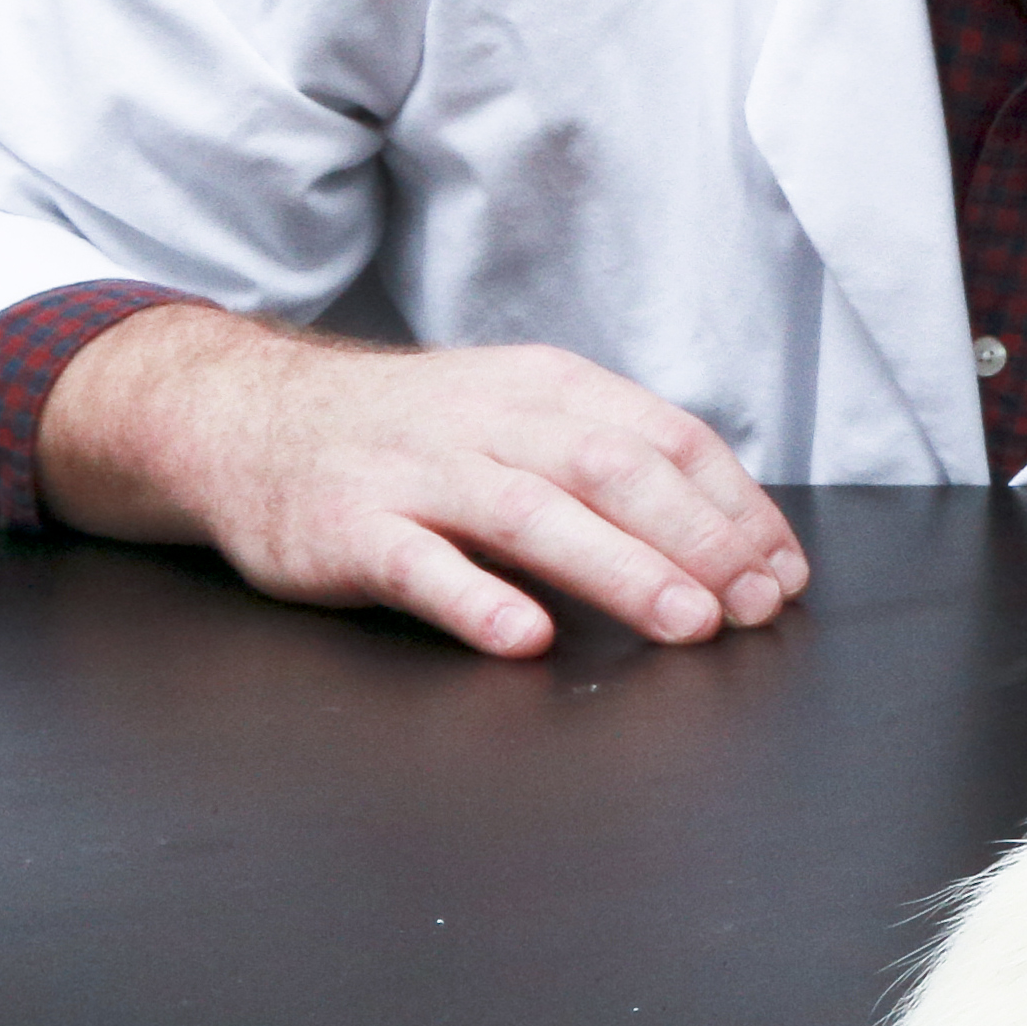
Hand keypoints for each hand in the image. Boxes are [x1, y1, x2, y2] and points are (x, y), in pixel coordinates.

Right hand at [37, 306, 807, 659]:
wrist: (244, 417)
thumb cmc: (406, 433)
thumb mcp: (512, 414)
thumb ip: (604, 458)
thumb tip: (724, 534)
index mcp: (546, 389)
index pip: (667, 437)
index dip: (735, 506)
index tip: (782, 571)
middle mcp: (488, 420)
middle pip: (614, 470)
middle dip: (698, 539)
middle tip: (752, 605)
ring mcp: (415, 472)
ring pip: (533, 514)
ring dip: (621, 570)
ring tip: (686, 622)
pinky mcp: (348, 528)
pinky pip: (419, 565)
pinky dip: (476, 601)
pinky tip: (526, 637)